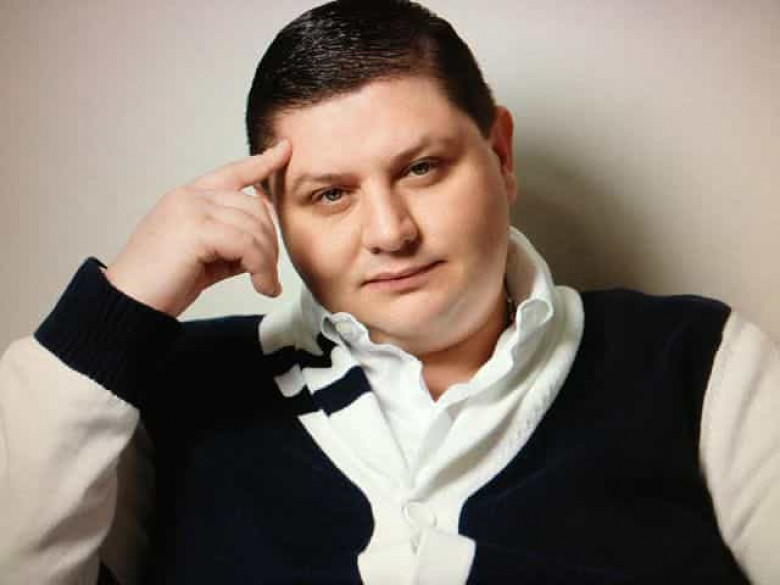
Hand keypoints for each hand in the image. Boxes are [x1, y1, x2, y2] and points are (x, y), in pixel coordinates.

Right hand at [104, 140, 291, 316]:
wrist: (128, 305)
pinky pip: (248, 245)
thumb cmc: (161, 286)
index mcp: (189, 197)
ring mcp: (191, 209)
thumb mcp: (203, 257)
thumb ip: (231, 242)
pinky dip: (262, 269)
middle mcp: (190, 196)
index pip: (233, 172)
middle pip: (255, 207)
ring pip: (255, 228)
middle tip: (269, 275)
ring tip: (265, 285)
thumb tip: (264, 245)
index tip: (285, 149)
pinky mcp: (196, 229)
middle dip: (270, 242)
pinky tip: (262, 287)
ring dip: (267, 262)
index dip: (262, 162)